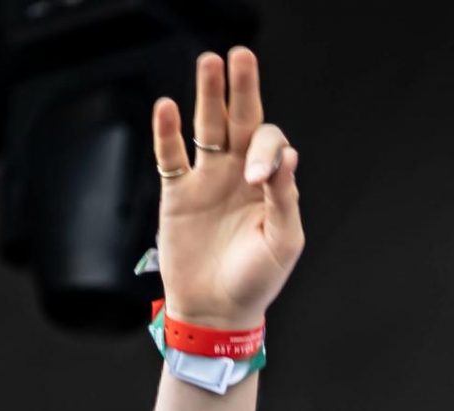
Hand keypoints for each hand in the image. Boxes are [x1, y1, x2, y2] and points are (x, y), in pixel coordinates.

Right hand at [150, 47, 304, 328]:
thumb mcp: (282, 242)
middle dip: (241, 88)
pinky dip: (167, 133)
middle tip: (240, 55)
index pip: (269, 145)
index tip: (257, 177)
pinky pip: (171, 156)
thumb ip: (284, 198)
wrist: (217, 311)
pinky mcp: (177, 193)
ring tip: (208, 62)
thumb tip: (287, 155)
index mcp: (269, 184)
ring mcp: (207, 180)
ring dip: (207, 96)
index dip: (265, 151)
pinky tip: (166, 106)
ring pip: (206, 128)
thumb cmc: (256, 280)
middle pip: (240, 120)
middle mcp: (239, 174)